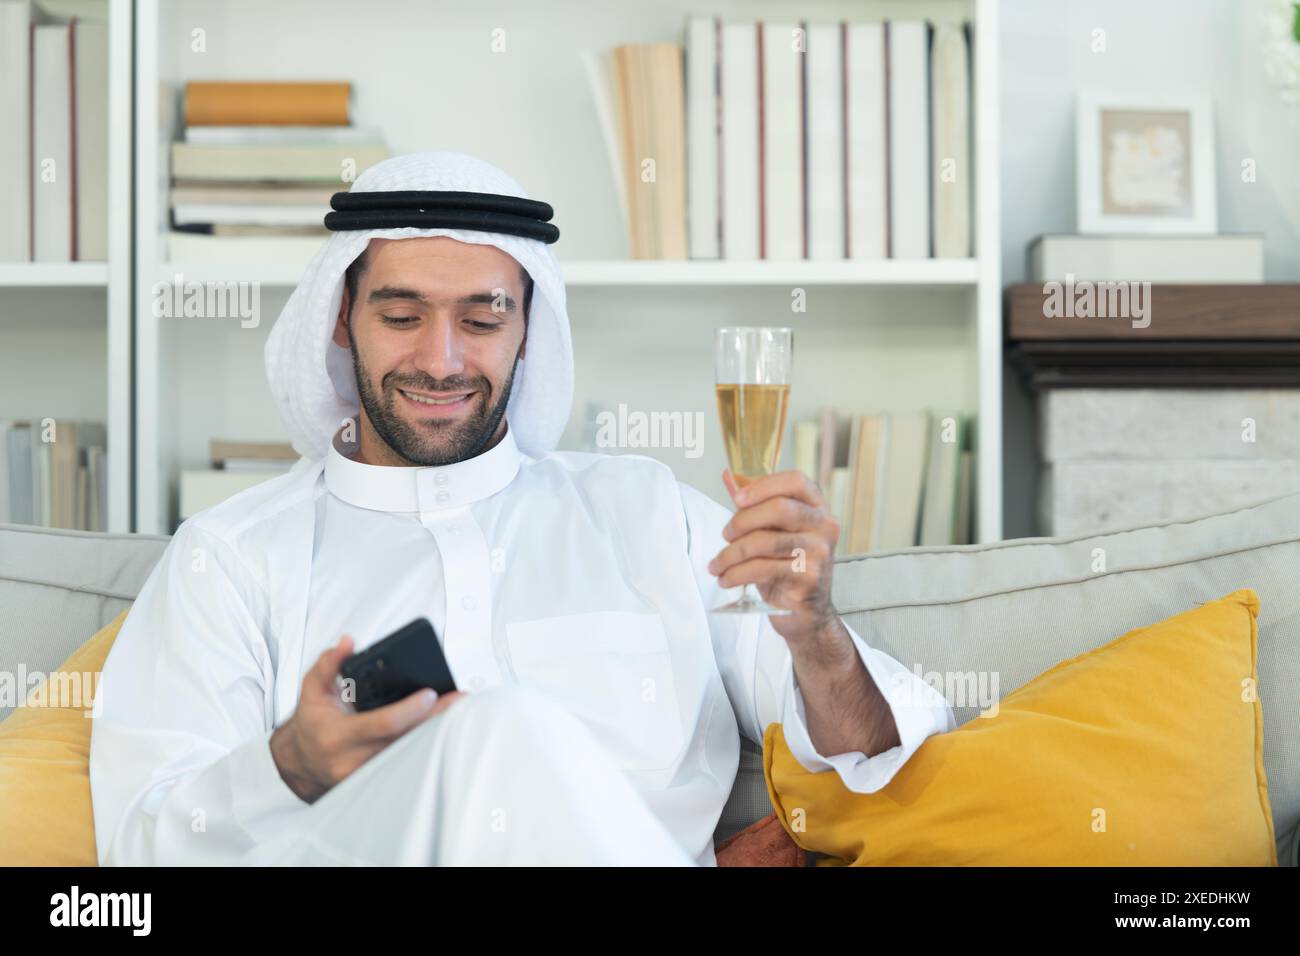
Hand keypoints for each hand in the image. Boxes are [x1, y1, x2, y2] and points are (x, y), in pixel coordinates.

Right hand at [270, 635, 466, 802]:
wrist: (302, 760)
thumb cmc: (312, 722)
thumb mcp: (312, 689)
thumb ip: (329, 663)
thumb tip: (348, 642)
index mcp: (337, 736)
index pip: (383, 724)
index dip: (410, 710)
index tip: (430, 693)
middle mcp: (353, 760)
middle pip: (406, 740)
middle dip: (435, 719)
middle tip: (459, 699)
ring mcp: (367, 775)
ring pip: (410, 753)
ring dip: (435, 731)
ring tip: (457, 710)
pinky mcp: (377, 780)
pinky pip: (406, 761)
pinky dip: (425, 743)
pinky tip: (441, 728)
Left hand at [706, 469, 841, 644]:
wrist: (805, 612)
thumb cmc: (787, 565)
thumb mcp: (773, 531)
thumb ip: (754, 503)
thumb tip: (729, 476)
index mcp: (817, 507)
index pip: (796, 481)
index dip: (763, 485)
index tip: (737, 498)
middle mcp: (824, 526)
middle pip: (779, 509)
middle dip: (742, 521)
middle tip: (725, 535)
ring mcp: (820, 553)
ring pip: (765, 541)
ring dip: (731, 554)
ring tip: (718, 564)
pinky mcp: (808, 578)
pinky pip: (762, 569)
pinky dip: (736, 574)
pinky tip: (726, 579)